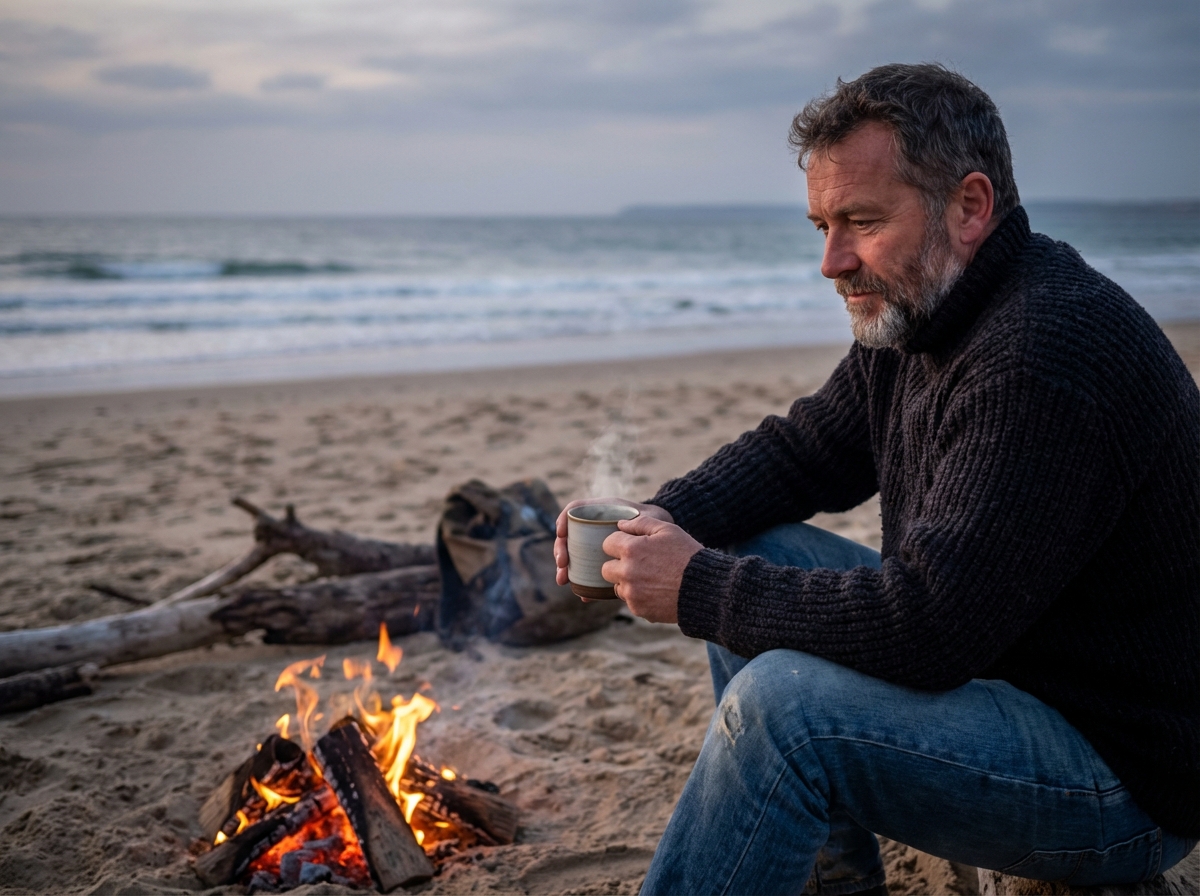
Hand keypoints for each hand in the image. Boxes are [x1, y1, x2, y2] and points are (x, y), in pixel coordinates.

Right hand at [554, 498, 673, 585]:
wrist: (666, 537)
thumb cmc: (658, 522)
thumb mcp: (653, 519)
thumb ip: (642, 520)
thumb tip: (622, 527)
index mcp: (602, 511)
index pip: (575, 511)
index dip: (564, 520)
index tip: (561, 533)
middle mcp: (594, 527)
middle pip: (569, 536)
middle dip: (561, 550)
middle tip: (562, 564)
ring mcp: (595, 545)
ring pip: (573, 556)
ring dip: (565, 568)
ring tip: (563, 581)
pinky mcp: (602, 562)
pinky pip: (587, 572)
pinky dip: (582, 583)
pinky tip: (582, 594)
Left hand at [600, 515, 701, 623]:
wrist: (705, 588)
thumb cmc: (687, 555)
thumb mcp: (668, 530)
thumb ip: (641, 523)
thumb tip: (621, 524)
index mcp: (631, 549)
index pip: (607, 544)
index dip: (620, 543)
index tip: (632, 546)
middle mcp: (626, 572)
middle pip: (606, 569)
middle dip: (618, 565)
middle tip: (640, 564)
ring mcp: (631, 593)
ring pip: (618, 587)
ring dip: (627, 583)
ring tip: (651, 579)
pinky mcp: (638, 609)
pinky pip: (631, 601)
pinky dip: (640, 597)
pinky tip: (657, 591)